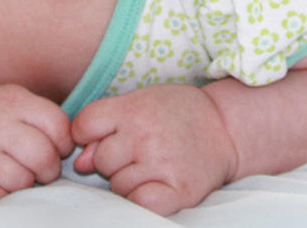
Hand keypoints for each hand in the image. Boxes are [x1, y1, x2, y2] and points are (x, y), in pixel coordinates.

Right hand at [0, 83, 73, 202]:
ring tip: (13, 174)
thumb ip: (47, 120)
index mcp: (12, 100)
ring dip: (24, 184)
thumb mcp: (20, 106)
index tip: (55, 149)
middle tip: (37, 169)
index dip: (63, 144)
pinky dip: (2, 198)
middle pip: (42, 155)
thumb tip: (80, 147)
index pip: (58, 125)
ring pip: (22, 180)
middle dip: (48, 169)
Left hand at [70, 84, 237, 214]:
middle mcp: (145, 135)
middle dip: (113, 160)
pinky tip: (157, 186)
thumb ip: (105, 125)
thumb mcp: (141, 103)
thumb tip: (81, 162)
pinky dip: (143, 199)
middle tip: (140, 151)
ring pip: (118, 186)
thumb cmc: (177, 113)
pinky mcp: (179, 190)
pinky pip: (140, 203)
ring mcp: (162, 163)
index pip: (84, 125)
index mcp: (134, 109)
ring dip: (130, 181)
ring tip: (153, 165)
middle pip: (101, 160)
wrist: (226, 127)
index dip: (89, 134)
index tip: (108, 135)